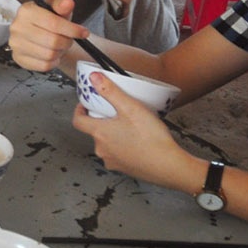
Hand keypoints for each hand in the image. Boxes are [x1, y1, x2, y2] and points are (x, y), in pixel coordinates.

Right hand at [8, 0, 81, 71]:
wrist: (36, 32)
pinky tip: (52, 54)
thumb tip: (68, 3)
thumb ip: (62, 4)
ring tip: (60, 46)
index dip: (72, 30)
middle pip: (53, 41)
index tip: (84, 33)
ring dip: (60, 52)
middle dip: (67, 42)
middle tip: (69, 39)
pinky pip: (44, 65)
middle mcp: (17, 27)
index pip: (54, 23)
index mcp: (26, 11)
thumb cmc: (48, 19)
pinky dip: (53, 62)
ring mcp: (16, 44)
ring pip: (49, 54)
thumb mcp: (56, 8)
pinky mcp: (19, 59)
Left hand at [72, 72, 195, 186]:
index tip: (86, 105)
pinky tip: (138, 141)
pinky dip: (124, 146)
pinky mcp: (125, 169)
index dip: (79, 111)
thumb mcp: (130, 108)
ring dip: (113, 134)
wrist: (168, 166)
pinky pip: (119, 154)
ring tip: (128, 125)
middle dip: (101, 121)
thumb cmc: (151, 139)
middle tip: (114, 112)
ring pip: (107, 144)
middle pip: (94, 131)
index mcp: (99, 133)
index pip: (78, 121)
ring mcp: (113, 161)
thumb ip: (110, 91)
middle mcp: (102, 150)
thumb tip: (94, 78)